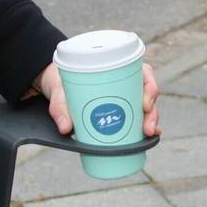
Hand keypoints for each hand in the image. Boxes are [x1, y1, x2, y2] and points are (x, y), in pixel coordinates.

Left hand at [39, 62, 161, 138]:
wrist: (54, 89)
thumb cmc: (60, 83)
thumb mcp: (58, 90)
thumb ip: (60, 107)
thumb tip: (65, 128)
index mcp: (116, 68)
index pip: (143, 73)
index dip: (150, 88)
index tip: (145, 104)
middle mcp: (124, 82)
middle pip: (147, 94)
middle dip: (152, 112)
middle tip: (148, 128)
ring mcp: (124, 97)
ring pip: (145, 108)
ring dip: (151, 121)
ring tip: (149, 134)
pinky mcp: (120, 111)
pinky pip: (136, 118)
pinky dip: (143, 129)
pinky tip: (148, 138)